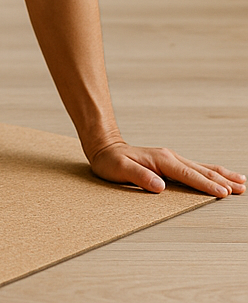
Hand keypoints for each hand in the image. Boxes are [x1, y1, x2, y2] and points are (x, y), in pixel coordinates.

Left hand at [90, 142, 245, 197]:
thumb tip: (159, 186)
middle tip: (241, 189)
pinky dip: (211, 172)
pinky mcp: (170, 163)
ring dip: (221, 175)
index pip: (187, 175)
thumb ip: (139, 177)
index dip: (205, 184)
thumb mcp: (119, 169)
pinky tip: (221, 176)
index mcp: (160, 160)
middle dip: (222, 180)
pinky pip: (195, 168)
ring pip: (201, 168)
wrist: (104, 148)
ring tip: (240, 182)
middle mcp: (169, 157)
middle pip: (200, 170)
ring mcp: (171, 159)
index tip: (222, 192)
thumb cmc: (110, 161)